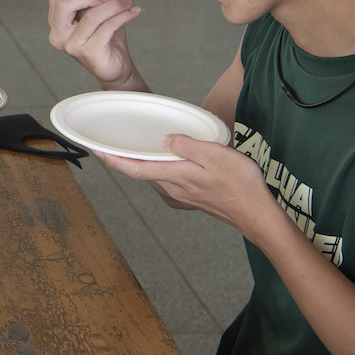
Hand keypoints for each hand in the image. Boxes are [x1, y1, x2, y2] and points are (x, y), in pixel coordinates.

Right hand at [48, 0, 143, 88]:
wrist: (116, 65)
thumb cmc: (105, 37)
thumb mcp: (95, 8)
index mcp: (56, 21)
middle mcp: (59, 34)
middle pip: (64, 3)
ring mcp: (72, 45)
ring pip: (92, 15)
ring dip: (114, 5)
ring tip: (128, 3)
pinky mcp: (88, 53)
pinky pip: (106, 27)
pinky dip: (122, 16)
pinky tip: (133, 13)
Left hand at [101, 134, 272, 234]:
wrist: (257, 214)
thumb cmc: (240, 184)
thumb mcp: (214, 155)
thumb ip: (187, 145)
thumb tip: (164, 140)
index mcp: (175, 176)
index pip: (136, 168)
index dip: (114, 160)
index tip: (97, 151)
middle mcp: (174, 189)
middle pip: (143, 173)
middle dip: (126, 160)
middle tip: (113, 145)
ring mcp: (183, 196)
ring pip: (155, 178)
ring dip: (143, 165)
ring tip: (137, 151)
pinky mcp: (192, 199)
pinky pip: (168, 183)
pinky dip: (160, 171)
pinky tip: (168, 163)